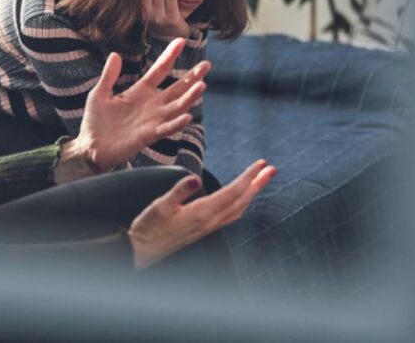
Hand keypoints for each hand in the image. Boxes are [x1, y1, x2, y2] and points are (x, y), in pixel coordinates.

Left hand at [71, 37, 210, 172]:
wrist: (90, 148)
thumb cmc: (95, 122)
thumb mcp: (99, 94)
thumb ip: (109, 75)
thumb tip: (115, 54)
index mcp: (140, 91)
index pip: (160, 70)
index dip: (170, 55)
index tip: (181, 40)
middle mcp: (151, 104)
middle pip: (177, 88)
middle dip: (192, 77)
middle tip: (208, 65)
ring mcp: (152, 120)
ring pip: (177, 106)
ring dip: (190, 97)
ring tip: (202, 85)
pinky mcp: (149, 135)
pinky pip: (166, 128)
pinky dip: (177, 123)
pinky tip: (188, 115)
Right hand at [127, 159, 276, 268]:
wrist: (142, 251)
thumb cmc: (148, 228)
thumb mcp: (159, 206)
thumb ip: (178, 192)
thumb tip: (195, 178)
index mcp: (201, 214)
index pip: (232, 193)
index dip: (248, 178)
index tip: (260, 164)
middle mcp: (209, 221)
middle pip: (241, 200)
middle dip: (257, 184)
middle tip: (272, 169)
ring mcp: (208, 227)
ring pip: (238, 208)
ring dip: (252, 192)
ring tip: (262, 179)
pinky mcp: (204, 229)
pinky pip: (231, 215)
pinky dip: (242, 202)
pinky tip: (242, 197)